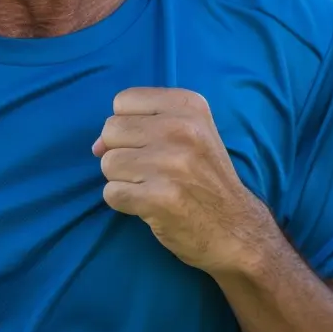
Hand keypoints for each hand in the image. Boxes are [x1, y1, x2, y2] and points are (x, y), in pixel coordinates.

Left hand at [92, 87, 270, 275]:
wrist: (237, 231)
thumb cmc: (205, 179)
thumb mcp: (190, 133)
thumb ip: (141, 126)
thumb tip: (95, 145)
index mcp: (188, 105)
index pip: (123, 101)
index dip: (128, 126)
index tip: (150, 144)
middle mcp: (181, 128)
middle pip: (111, 130)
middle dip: (122, 153)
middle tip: (151, 170)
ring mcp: (171, 163)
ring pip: (108, 163)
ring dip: (123, 180)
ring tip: (152, 188)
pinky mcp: (159, 197)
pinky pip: (112, 193)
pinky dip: (124, 203)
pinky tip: (150, 206)